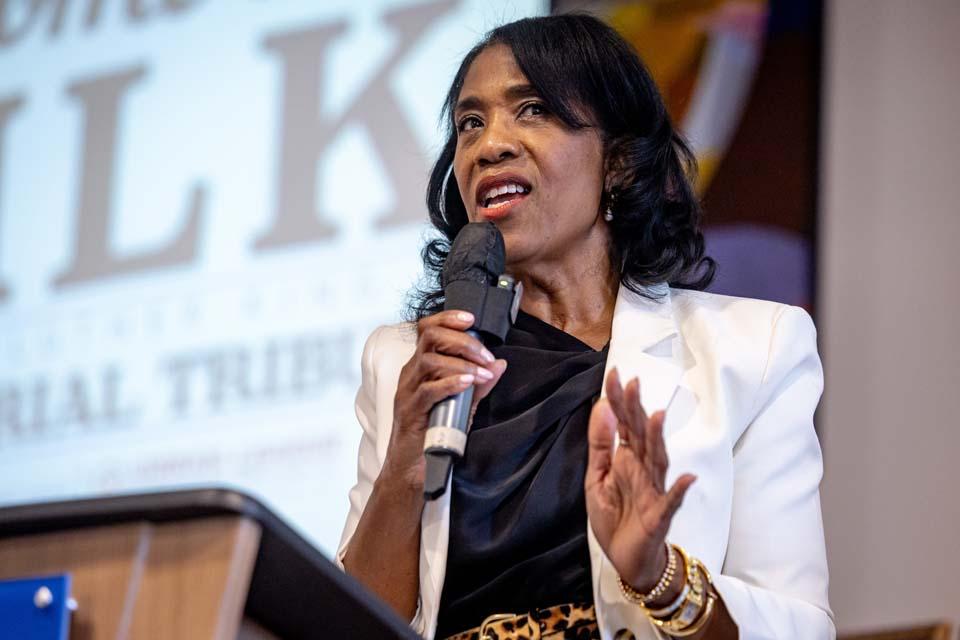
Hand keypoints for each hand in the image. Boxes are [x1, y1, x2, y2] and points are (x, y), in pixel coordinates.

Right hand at [385, 310, 506, 488]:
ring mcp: (407, 392)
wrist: (412, 470)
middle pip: (430, 338)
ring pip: (429, 361)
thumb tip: (500, 364)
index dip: (448, 318)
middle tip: (486, 355)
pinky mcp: (409, 412)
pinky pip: (427, 390)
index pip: (427, 329)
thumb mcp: (461, 404)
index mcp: (419, 367)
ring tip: (482, 373)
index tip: (472, 319)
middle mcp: (410, 374)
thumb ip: (479, 384)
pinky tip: (467, 384)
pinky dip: (449, 383)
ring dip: (460, 363)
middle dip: (463, 341)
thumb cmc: (433, 434)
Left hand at [585, 368, 695, 591]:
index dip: (619, 400)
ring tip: (656, 416)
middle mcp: (643, 469)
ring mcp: (654, 490)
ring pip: (658, 460)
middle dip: (636, 409)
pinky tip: (687, 477)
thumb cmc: (615, 516)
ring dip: (658, 439)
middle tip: (633, 383)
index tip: (615, 374)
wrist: (626, 559)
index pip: (624, 423)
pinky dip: (680, 489)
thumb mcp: (596, 477)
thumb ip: (600, 445)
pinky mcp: (660, 515)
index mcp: (626, 458)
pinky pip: (672, 501)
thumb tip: (602, 407)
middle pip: (641, 434)